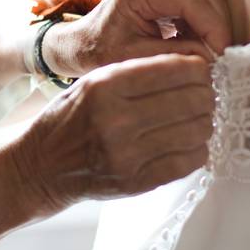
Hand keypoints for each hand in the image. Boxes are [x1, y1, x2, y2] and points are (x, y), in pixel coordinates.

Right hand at [9, 54, 214, 215]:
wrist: (42, 166)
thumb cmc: (71, 119)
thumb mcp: (93, 82)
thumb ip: (137, 72)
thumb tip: (193, 66)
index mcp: (106, 86)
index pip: (175, 70)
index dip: (198, 69)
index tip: (201, 71)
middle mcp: (117, 119)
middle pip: (193, 99)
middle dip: (207, 94)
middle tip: (204, 95)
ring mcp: (128, 154)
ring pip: (198, 130)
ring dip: (204, 122)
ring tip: (195, 119)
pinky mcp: (137, 182)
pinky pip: (189, 162)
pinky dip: (197, 150)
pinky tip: (187, 143)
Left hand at [41, 0, 230, 77]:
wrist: (81, 41)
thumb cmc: (99, 50)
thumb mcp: (136, 58)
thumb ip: (176, 56)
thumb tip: (214, 58)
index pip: (193, 1)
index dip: (215, 28)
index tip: (224, 55)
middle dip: (218, 24)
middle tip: (223, 56)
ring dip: (213, 21)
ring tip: (211, 50)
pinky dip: (204, 19)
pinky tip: (199, 41)